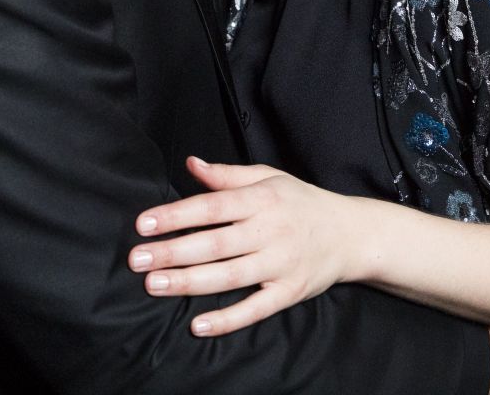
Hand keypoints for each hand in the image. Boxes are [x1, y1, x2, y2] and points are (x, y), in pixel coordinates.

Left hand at [130, 157, 362, 336]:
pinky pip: (256, 308)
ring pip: (230, 276)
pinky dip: (228, 319)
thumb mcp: (269, 178)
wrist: (351, 233)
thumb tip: (191, 164)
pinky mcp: (290, 292)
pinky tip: (198, 325)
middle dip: (173, 252)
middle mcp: (270, 231)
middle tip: (137, 260)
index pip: (212, 207)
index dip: (176, 215)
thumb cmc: (301, 203)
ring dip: (189, 282)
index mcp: (262, 199)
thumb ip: (228, 176)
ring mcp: (281, 264)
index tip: (143, 224)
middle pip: (215, 243)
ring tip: (155, 285)